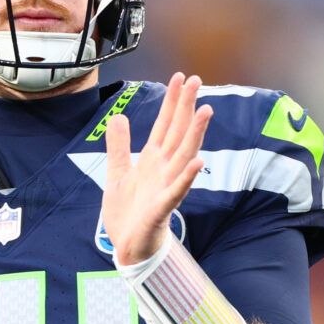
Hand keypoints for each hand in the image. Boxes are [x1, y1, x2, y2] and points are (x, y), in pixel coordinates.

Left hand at [101, 73, 211, 264]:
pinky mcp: (162, 208)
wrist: (128, 246)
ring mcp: (166, 187)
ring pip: (184, 156)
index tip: (181, 77)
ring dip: (195, 134)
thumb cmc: (127, 212)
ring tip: (206, 111)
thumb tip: (118, 117)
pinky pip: (177, 191)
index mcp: (152, 160)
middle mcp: (164, 170)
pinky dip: (187, 177)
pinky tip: (198, 162)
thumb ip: (118, 146)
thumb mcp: (117, 173)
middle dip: (187, 107)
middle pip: (178, 133)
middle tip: (197, 81)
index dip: (172, 101)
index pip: (165, 124)